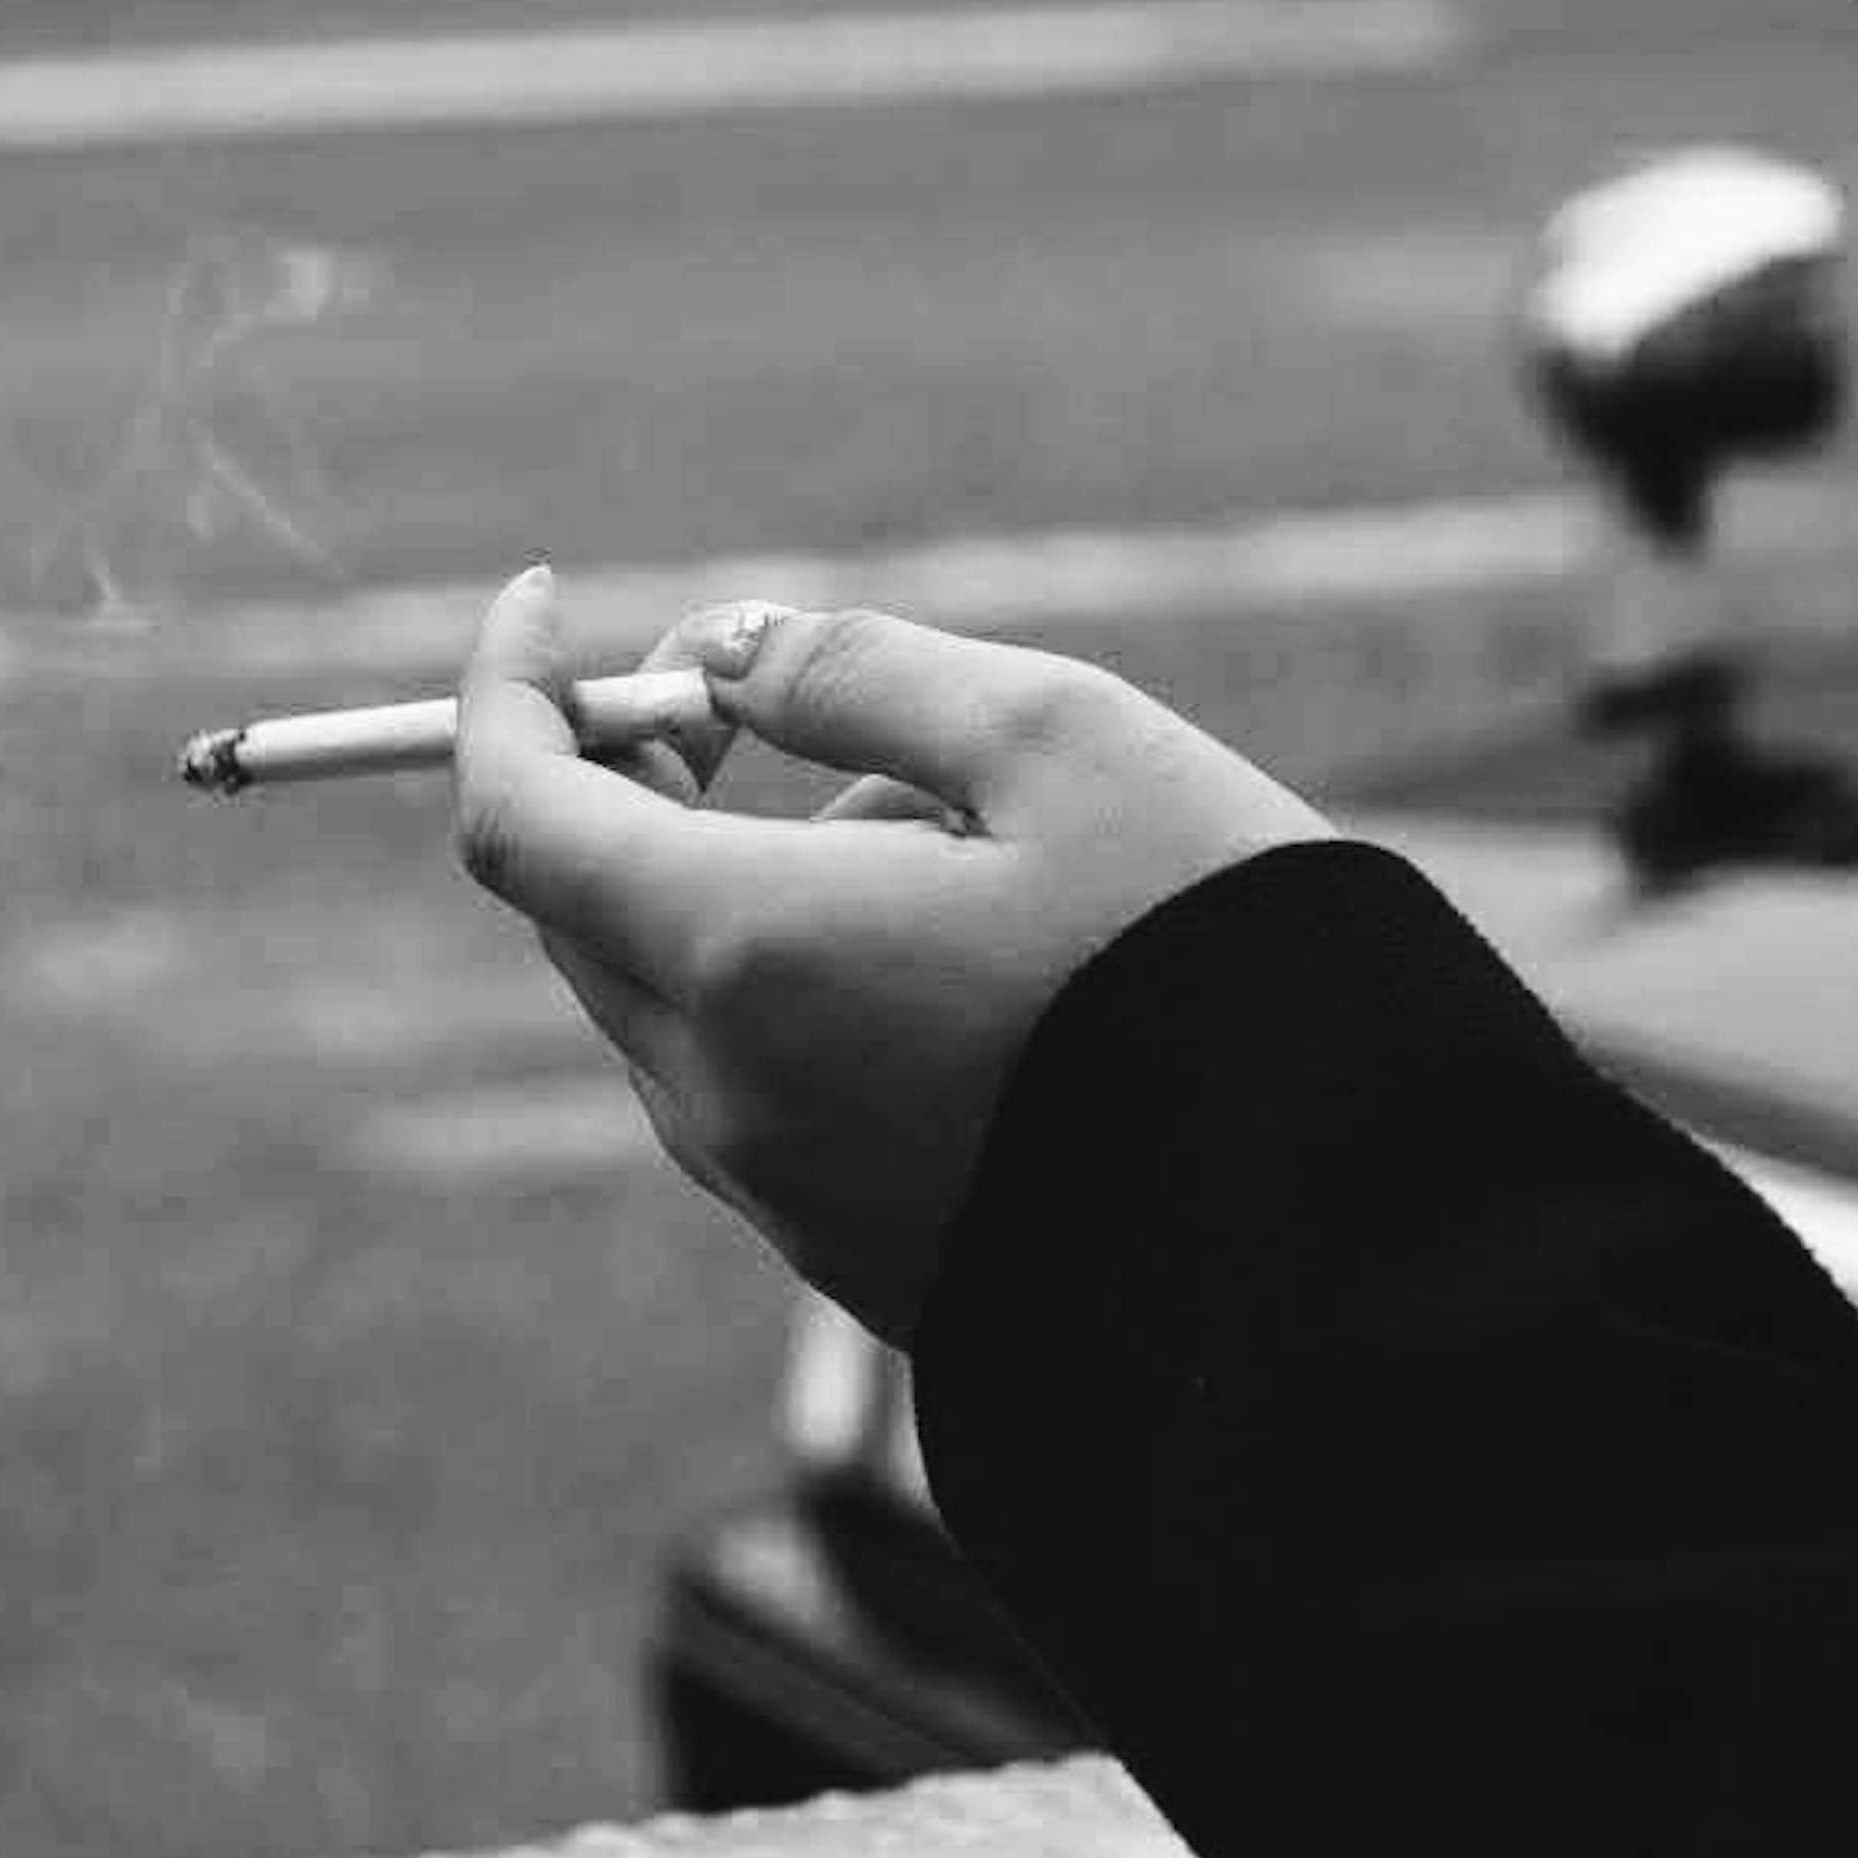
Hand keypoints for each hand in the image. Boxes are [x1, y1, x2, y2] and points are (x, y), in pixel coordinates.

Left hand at [452, 569, 1341, 1342]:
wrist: (1351, 1245)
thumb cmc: (1217, 961)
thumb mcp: (1060, 738)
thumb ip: (858, 675)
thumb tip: (719, 653)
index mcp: (751, 957)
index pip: (518, 816)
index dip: (507, 691)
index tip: (545, 598)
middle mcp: (732, 1094)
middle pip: (584, 910)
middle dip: (637, 780)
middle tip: (764, 697)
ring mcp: (787, 1194)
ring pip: (674, 999)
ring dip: (737, 885)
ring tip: (951, 841)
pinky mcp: (854, 1258)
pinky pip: (756, 1089)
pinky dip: (795, 987)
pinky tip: (975, 959)